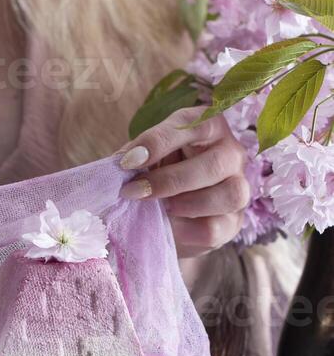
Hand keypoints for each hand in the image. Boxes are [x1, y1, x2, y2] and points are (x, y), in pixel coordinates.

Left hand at [119, 108, 249, 257]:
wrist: (170, 214)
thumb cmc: (157, 173)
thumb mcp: (145, 159)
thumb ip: (134, 158)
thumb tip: (116, 167)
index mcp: (208, 126)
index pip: (190, 125)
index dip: (157, 142)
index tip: (126, 162)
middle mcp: (231, 153)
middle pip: (215, 164)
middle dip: (169, 180)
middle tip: (134, 192)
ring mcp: (239, 187)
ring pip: (230, 194)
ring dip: (189, 204)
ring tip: (161, 209)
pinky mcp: (234, 221)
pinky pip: (218, 227)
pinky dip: (189, 230)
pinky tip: (170, 227)